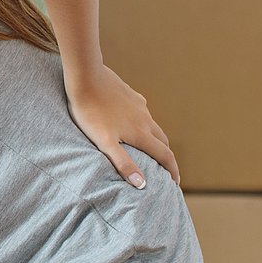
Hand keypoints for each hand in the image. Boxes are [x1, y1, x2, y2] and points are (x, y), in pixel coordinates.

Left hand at [64, 63, 180, 187]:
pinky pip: (142, 112)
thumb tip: (142, 184)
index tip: (175, 184)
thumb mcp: (104, 143)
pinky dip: (144, 124)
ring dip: (156, 140)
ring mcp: (139, 106)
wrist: (85, 78)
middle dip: (166, 157)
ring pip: (153, 126)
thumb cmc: (91, 113)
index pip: (165, 156)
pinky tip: (134, 124)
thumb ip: (123, 163)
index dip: (172, 171)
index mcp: (141, 134)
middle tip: (164, 170)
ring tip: (150, 150)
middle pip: (163, 141)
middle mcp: (145, 119)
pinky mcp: (130, 95)